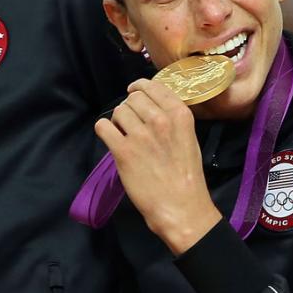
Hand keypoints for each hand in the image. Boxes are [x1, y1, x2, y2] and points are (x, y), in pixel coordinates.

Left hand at [95, 78, 221, 254]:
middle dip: (130, 107)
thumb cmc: (187, 175)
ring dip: (118, 120)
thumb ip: (173, 119)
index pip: (154, 86)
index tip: (135, 93)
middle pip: (133, 98)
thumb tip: (150, 106)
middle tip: (132, 122)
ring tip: (124, 134)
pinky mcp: (123, 151)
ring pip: (118, 111)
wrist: (180, 205)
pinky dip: (104, 130)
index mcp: (180, 115)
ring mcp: (140, 135)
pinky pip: (103, 126)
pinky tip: (112, 139)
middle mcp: (160, 120)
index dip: (140, 88)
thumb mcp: (189, 139)